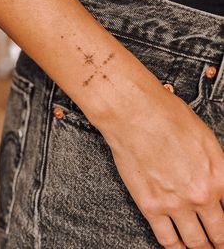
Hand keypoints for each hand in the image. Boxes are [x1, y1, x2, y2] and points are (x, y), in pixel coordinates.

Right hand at [94, 79, 223, 248]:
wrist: (135, 113)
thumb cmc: (166, 115)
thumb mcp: (203, 136)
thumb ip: (214, 164)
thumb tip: (214, 178)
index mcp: (219, 173)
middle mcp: (201, 193)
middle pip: (220, 233)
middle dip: (220, 241)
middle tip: (218, 242)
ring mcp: (176, 203)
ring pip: (196, 241)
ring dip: (201, 247)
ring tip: (202, 247)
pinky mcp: (150, 205)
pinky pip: (167, 239)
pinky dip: (176, 247)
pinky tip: (179, 246)